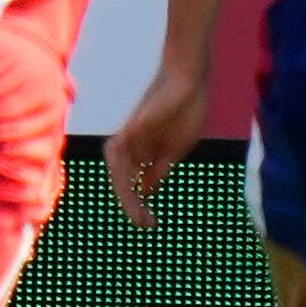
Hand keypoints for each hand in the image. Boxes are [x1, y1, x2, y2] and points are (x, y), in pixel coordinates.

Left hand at [104, 62, 207, 230]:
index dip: (137, 204)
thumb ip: (158, 169)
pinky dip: (124, 171)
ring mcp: (130, 136)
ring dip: (125, 193)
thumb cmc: (184, 112)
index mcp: (141, 152)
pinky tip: (134, 188)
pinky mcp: (133, 126)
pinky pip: (120, 152)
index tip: (149, 224)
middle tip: (144, 225)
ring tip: (139, 213)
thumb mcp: (174, 149)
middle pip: (121, 180)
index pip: (131, 183)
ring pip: (117, 170)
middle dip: (130, 204)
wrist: (188, 81)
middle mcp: (130, 146)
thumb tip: (144, 190)